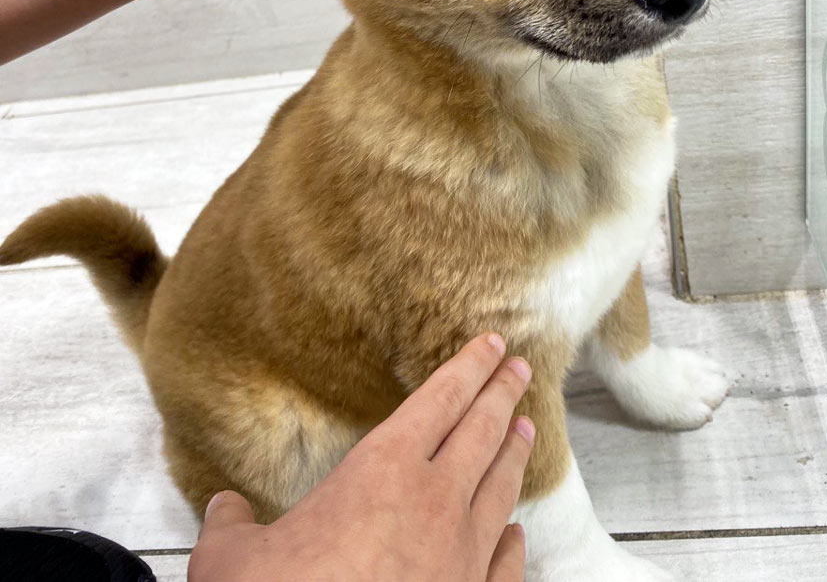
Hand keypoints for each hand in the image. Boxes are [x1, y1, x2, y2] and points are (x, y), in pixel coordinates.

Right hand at [188, 334, 533, 581]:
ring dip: (513, 455)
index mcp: (385, 471)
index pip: (440, 402)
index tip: (491, 344)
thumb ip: (231, 526)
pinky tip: (516, 534)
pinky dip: (513, 543)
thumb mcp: (233, 560)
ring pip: (500, 489)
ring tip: (526, 429)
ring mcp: (462, 557)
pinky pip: (504, 564)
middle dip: (502, 395)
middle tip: (519, 369)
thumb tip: (223, 510)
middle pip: (481, 433)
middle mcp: (436, 504)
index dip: (469, 367)